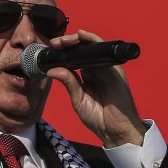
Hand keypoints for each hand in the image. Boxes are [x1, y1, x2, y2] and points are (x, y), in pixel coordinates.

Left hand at [45, 30, 149, 147]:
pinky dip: (93, 41)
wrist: (115, 131)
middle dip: (68, 42)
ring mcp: (107, 68)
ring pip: (92, 46)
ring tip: (64, 40)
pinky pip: (104, 50)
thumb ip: (68, 82)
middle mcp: (98, 69)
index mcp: (89, 76)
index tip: (51, 48)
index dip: (64, 51)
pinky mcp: (114, 70)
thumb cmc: (100, 118)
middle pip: (83, 49)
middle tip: (55, 42)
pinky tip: (82, 36)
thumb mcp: (78, 99)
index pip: (76, 57)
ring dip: (77, 40)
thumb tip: (52, 70)